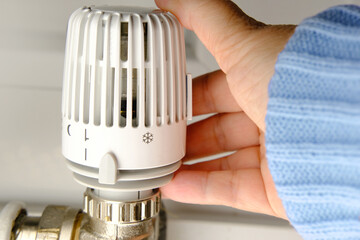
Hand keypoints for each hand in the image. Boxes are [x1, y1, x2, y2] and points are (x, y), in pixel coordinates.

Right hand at [156, 0, 294, 218]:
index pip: (216, 91)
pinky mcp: (276, 189)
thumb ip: (203, 18)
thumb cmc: (298, 82)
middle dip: (185, 135)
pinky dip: (200, 189)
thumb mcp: (241, 42)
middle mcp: (269, 117)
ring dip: (188, 166)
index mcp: (262, 82)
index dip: (188, 99)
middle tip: (158, 138)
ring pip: (221, 162)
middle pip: (216, 129)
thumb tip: (171, 0)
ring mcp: (273, 155)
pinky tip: (174, 185)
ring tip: (160, 166)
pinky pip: (231, 191)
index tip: (164, 104)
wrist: (335, 131)